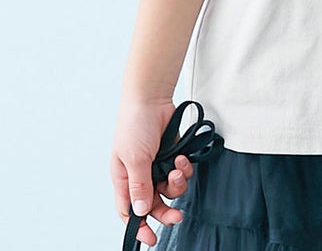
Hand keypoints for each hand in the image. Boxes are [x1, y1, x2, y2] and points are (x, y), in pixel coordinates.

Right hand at [110, 96, 195, 247]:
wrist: (152, 99)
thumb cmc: (134, 126)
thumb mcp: (134, 158)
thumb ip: (139, 185)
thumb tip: (140, 212)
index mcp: (124, 180)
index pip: (130, 212)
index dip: (139, 226)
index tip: (151, 238)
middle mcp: (141, 176)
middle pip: (155, 205)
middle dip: (166, 211)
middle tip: (178, 216)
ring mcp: (158, 166)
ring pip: (171, 189)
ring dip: (177, 183)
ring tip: (177, 168)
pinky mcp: (174, 156)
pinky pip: (182, 172)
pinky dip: (184, 168)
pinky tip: (182, 157)